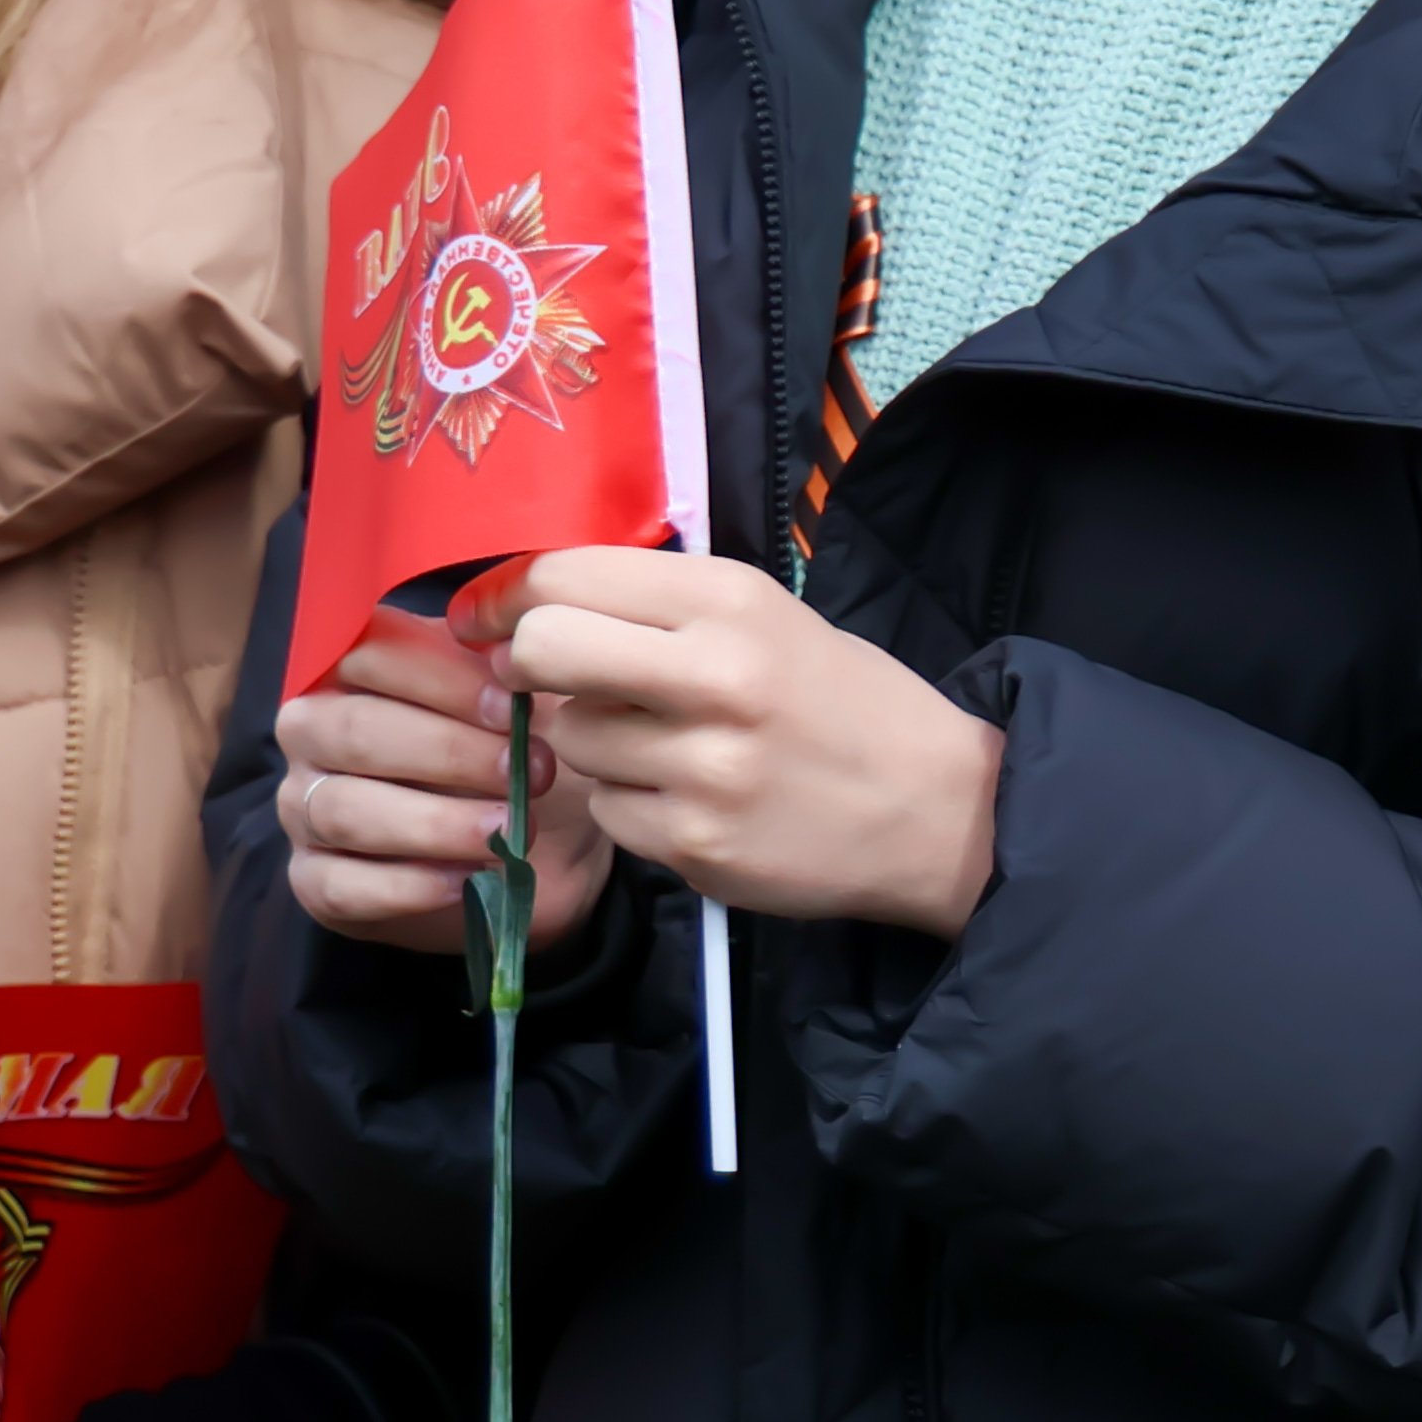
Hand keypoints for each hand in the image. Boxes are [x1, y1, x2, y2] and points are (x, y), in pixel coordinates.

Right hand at [273, 603, 608, 955]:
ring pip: (344, 810)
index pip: (373, 654)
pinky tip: (467, 878)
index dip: (443, 678)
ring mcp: (302, 808)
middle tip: (528, 770)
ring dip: (435, 823)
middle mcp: (312, 731)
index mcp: (354, 668)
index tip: (512, 708)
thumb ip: (505, 664)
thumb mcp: (517, 695)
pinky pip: (340, 886)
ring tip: (506, 828)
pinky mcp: (313, 880)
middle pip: (354, 730)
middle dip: (448, 751)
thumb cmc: (516, 749)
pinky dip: (409, 886)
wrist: (539, 844)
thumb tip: (508, 652)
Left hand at [466, 546, 1005, 937]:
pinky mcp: (695, 845)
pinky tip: (690, 798)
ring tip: (665, 746)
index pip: (566, 576)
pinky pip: (609, 812)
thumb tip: (532, 606)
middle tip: (546, 679)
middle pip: (543, 651)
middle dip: (525, 666)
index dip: (503, 596)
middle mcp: (714, 676)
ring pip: (571, 741)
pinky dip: (631, 805)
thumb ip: (661, 608)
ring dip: (595, 743)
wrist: (936, 807)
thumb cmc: (843, 701)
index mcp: (731, 601)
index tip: (485, 616)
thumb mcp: (769, 618)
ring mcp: (703, 767)